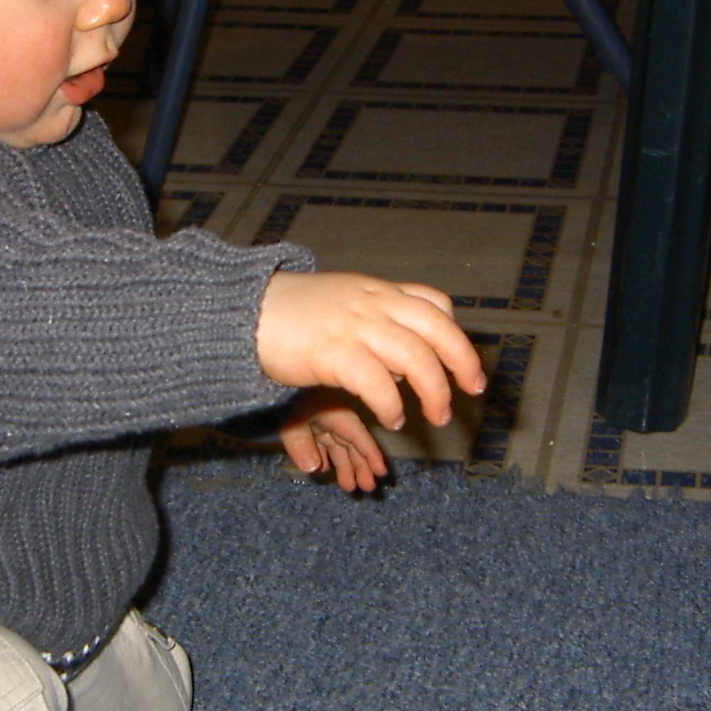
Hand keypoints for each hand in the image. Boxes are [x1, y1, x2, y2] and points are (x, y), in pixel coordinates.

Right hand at [256, 271, 486, 429]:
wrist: (239, 312)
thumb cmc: (284, 314)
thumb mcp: (339, 302)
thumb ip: (372, 320)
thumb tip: (402, 358)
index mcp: (375, 291)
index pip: (434, 303)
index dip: (456, 334)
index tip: (466, 365)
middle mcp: (372, 303)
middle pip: (438, 328)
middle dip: (463, 362)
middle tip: (471, 391)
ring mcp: (354, 325)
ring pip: (417, 356)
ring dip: (435, 391)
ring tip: (437, 416)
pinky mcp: (332, 351)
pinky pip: (378, 381)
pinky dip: (393, 403)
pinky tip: (393, 419)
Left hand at [279, 391, 388, 492]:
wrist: (270, 374)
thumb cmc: (283, 395)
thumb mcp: (290, 417)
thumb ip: (300, 443)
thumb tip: (313, 469)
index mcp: (334, 413)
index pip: (358, 437)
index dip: (371, 455)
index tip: (382, 472)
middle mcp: (331, 417)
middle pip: (350, 445)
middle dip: (359, 467)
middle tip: (366, 488)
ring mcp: (319, 420)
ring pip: (337, 446)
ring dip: (343, 466)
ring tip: (349, 487)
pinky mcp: (307, 423)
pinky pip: (321, 443)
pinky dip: (325, 457)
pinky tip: (323, 469)